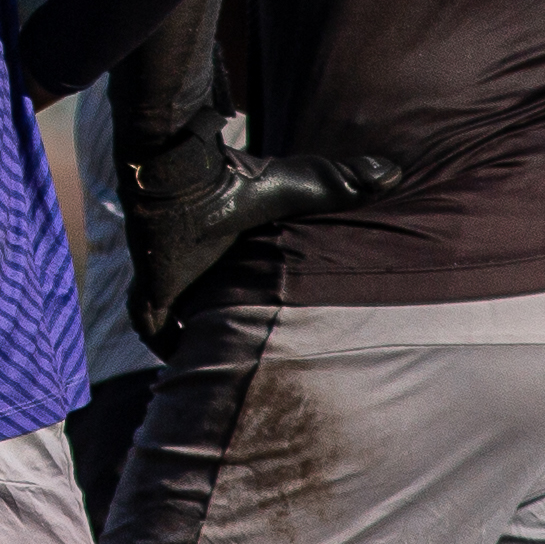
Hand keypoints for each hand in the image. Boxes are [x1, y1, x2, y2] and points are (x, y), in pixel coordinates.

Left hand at [119, 117, 389, 341]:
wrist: (183, 178)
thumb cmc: (239, 182)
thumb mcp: (299, 187)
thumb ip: (341, 183)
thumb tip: (395, 171)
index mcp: (234, 252)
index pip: (241, 283)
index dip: (252, 302)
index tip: (278, 326)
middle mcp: (204, 269)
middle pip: (211, 309)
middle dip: (225, 331)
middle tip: (255, 360)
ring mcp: (174, 280)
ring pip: (180, 323)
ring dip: (193, 343)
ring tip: (221, 372)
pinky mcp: (152, 290)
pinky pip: (150, 326)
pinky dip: (160, 344)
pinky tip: (181, 363)